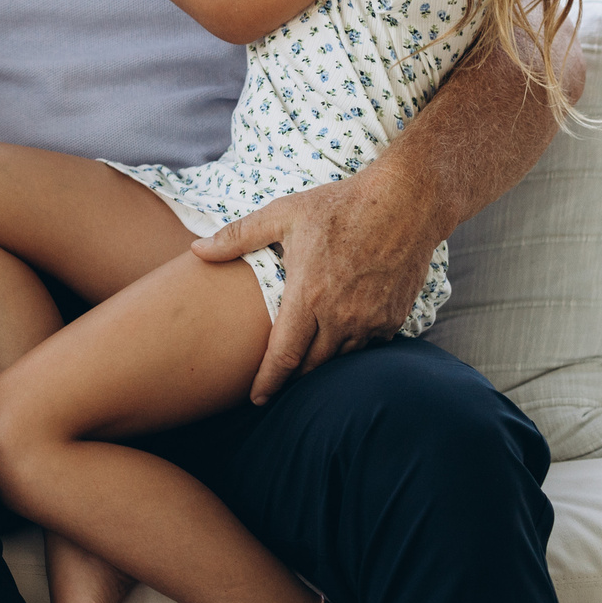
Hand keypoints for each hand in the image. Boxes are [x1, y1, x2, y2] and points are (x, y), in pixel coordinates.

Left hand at [192, 174, 435, 404]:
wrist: (405, 202)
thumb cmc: (339, 206)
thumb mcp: (283, 214)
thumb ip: (237, 236)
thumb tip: (196, 250)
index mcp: (308, 295)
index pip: (284, 357)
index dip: (268, 384)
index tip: (257, 400)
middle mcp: (341, 316)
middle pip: (311, 367)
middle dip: (293, 379)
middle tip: (277, 383)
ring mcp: (371, 321)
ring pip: (340, 359)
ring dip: (321, 363)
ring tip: (305, 363)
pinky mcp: (393, 319)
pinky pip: (367, 346)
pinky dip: (350, 347)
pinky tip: (339, 336)